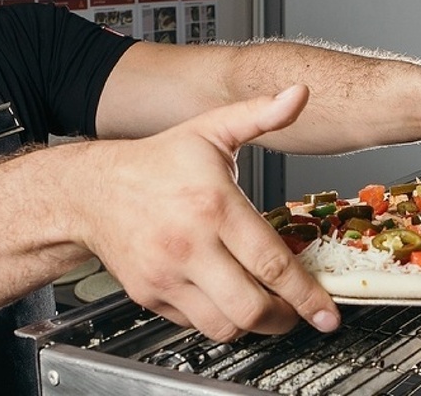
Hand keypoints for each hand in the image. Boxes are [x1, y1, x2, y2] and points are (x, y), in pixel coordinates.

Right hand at [77, 85, 339, 341]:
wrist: (93, 189)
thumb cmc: (156, 162)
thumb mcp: (211, 129)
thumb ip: (260, 114)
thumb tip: (300, 94)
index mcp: (213, 206)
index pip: (271, 263)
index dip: (307, 295)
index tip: (327, 314)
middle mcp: (189, 245)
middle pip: (252, 308)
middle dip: (286, 318)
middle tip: (298, 312)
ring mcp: (166, 274)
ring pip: (225, 326)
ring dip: (253, 324)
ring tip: (264, 306)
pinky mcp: (150, 295)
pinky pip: (194, 323)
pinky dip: (217, 318)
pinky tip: (225, 297)